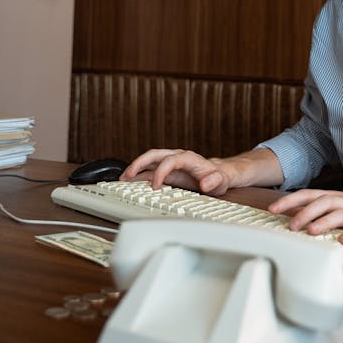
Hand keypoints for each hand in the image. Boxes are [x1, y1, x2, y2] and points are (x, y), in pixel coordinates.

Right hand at [120, 149, 234, 195]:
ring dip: (135, 169)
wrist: (219, 175)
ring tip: (122, 180)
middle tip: (126, 176)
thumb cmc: (219, 177)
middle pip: (153, 155)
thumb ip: (214, 181)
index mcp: (187, 158)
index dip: (161, 172)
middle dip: (138, 164)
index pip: (169, 160)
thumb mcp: (221, 180)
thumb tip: (205, 183)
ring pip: (148, 162)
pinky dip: (139, 176)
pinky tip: (130, 184)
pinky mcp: (167, 172)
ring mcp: (170, 163)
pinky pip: (149, 172)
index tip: (155, 187)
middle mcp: (176, 157)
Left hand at [268, 186, 342, 243]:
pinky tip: (342, 241)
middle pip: (321, 202)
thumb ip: (324, 211)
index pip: (309, 195)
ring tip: (309, 231)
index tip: (273, 209)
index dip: (290, 201)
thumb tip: (297, 217)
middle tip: (288, 224)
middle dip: (303, 212)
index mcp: (337, 197)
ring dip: (322, 222)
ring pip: (338, 214)